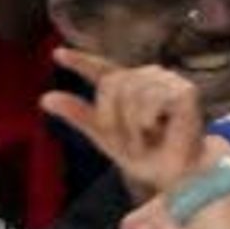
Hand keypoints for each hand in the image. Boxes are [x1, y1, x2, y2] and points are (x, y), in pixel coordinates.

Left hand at [41, 46, 213, 199]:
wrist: (176, 174)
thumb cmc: (147, 155)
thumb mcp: (105, 137)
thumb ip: (79, 115)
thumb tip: (45, 98)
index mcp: (130, 87)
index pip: (102, 71)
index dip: (80, 61)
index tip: (57, 55)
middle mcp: (149, 77)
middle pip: (111, 84)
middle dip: (113, 118)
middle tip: (130, 139)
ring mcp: (169, 81)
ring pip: (129, 93)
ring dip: (131, 125)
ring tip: (147, 137)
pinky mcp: (184, 91)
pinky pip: (148, 102)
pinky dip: (146, 123)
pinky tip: (160, 130)